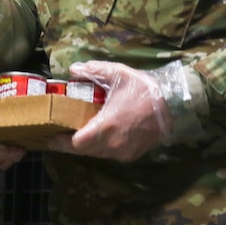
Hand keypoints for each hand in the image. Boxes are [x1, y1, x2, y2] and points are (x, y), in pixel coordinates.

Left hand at [48, 60, 183, 161]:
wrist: (174, 105)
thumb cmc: (143, 89)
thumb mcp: (118, 74)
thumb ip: (93, 71)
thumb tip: (73, 69)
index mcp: (106, 127)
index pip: (76, 143)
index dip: (61, 141)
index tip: (50, 134)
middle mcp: (113, 144)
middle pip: (83, 151)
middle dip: (69, 144)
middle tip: (59, 133)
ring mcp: (123, 152)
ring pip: (97, 154)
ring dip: (86, 146)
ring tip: (76, 133)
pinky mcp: (132, 154)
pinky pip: (110, 154)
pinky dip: (101, 147)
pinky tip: (98, 136)